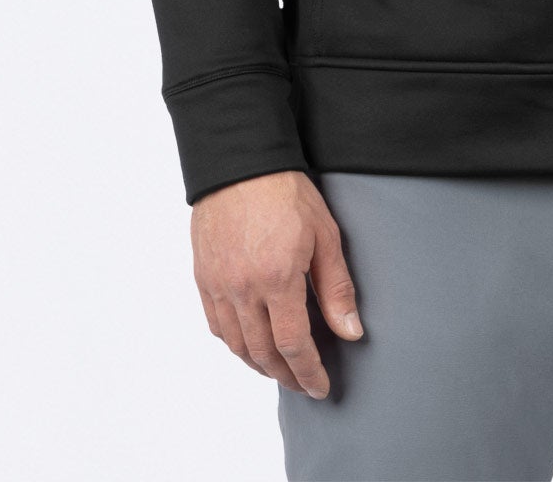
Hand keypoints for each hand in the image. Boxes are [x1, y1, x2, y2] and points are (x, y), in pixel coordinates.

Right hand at [190, 170, 363, 396]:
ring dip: (259, 365)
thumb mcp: (324, 235)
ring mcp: (219, 285)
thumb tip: (350, 332)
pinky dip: (234, 344)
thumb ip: (336, 288)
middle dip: (286, 375)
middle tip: (302, 384)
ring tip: (279, 370)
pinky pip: (216, 325)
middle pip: (263, 352)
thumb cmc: (286, 193)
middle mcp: (243, 289)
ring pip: (237, 345)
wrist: (240, 164)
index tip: (320, 387)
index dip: (308, 372)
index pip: (294, 345)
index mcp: (278, 279)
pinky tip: (249, 345)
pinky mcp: (203, 278)